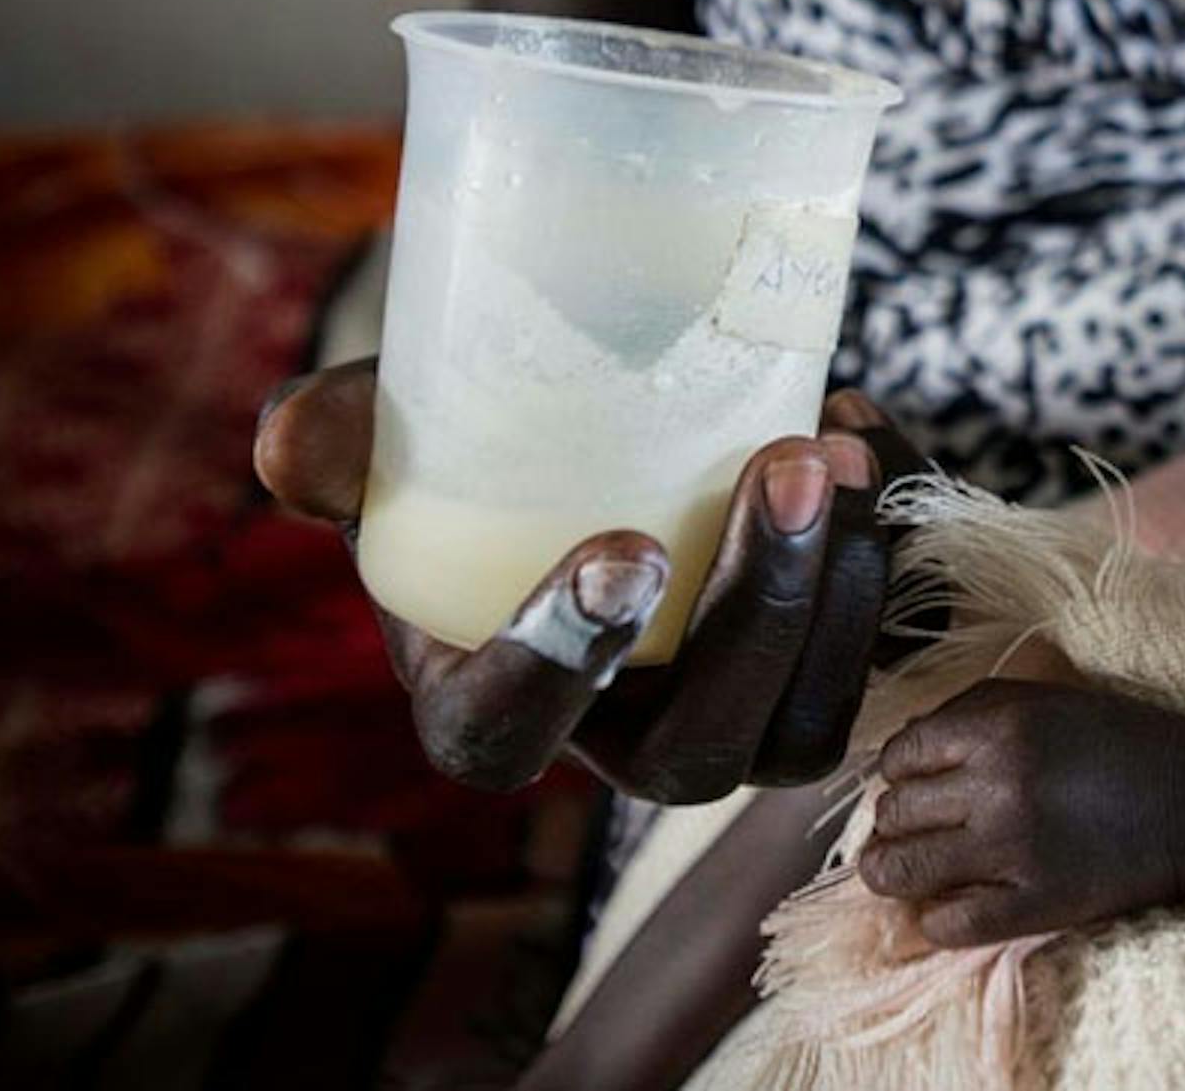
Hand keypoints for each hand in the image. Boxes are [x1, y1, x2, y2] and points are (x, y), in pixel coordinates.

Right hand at [252, 359, 896, 802]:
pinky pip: (882, 660)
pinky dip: (893, 555)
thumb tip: (291, 442)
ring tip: (839, 451)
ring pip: (805, 726)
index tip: (622, 551)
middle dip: (755, 612)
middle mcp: (614, 743)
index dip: (562, 663)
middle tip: (786, 466)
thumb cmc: (467, 455)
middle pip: (696, 751)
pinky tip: (872, 433)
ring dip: (843, 596)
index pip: (507, 738)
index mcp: (485, 704)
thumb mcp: (387, 440)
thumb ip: (339, 442)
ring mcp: (726, 725)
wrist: (583, 441)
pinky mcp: (816, 679)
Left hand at [858, 681, 1184, 945]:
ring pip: (900, 871)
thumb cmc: (1129, 744)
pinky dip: (937, 920)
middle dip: (897, 824)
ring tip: (917, 873)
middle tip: (925, 831)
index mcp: (1000, 724)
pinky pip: (945, 925)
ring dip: (897, 873)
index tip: (920, 787)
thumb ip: (974, 712)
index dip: (901, 774)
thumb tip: (901, 751)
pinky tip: (955, 906)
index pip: (899, 755)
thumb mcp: (1051, 700)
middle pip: (891, 814)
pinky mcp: (1035, 906)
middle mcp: (997, 783)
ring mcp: (1013, 848)